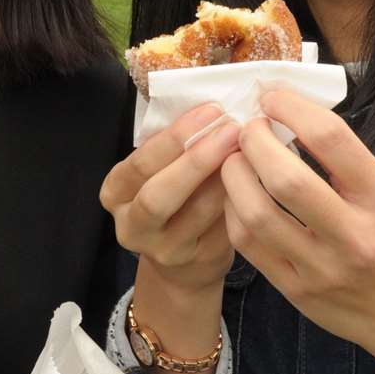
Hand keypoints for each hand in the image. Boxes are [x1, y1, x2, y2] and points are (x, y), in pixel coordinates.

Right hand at [100, 103, 239, 293]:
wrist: (184, 259)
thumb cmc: (174, 197)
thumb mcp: (159, 171)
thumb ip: (175, 146)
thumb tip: (213, 111)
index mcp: (116, 192)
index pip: (140, 163)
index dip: (175, 137)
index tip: (211, 111)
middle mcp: (132, 226)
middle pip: (160, 195)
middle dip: (197, 159)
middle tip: (233, 130)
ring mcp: (164, 251)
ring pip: (198, 212)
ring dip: (227, 177)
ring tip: (251, 148)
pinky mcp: (199, 263)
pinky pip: (224, 228)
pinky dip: (242, 199)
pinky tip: (258, 177)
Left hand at [220, 89, 374, 369]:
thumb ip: (342, 159)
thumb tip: (286, 112)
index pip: (330, 139)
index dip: (291, 108)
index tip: (271, 97)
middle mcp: (353, 234)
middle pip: (285, 178)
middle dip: (254, 142)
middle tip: (247, 128)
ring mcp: (322, 267)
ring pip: (256, 213)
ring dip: (234, 175)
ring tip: (234, 158)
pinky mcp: (295, 291)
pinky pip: (248, 244)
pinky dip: (233, 209)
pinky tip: (236, 194)